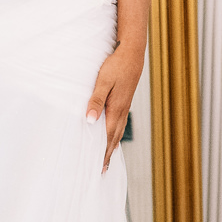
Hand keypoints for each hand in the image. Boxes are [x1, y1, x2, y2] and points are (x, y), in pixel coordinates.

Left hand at [88, 44, 143, 171]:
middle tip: (102, 170)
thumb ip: (96, 100)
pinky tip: (114, 134)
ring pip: (119, 131)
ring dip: (112, 145)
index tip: (99, 167)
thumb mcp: (103, 81)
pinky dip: (116, 134)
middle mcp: (122, 110)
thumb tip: (89, 121)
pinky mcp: (125, 100)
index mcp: (116, 109)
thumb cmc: (116, 65)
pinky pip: (120, 122)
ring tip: (108, 158)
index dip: (102, 153)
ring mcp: (125, 105)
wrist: (132, 52)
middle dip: (108, 154)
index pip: (107, 137)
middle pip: (114, 138)